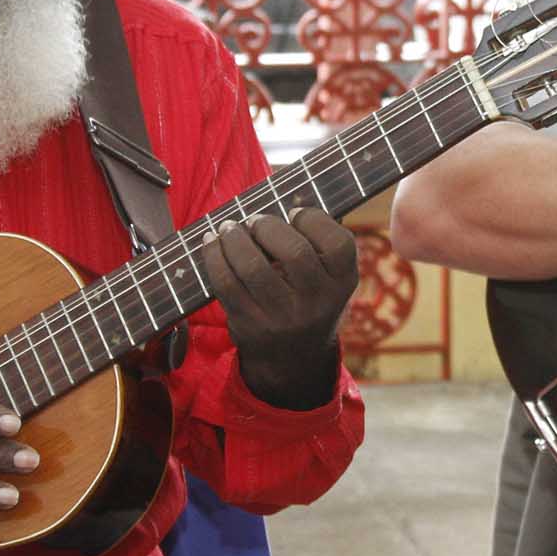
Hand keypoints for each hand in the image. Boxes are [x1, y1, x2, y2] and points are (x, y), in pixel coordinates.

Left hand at [195, 206, 359, 409]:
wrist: (293, 360)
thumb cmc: (309, 299)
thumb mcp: (329, 278)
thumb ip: (318, 242)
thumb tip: (286, 195)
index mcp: (344, 283)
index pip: (336, 242)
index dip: (311, 218)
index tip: (293, 212)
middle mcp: (319, 304)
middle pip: (295, 252)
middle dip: (267, 226)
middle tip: (255, 221)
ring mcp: (284, 318)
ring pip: (253, 267)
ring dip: (234, 238)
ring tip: (228, 228)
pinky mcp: (251, 325)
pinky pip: (226, 284)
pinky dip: (214, 257)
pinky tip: (212, 244)